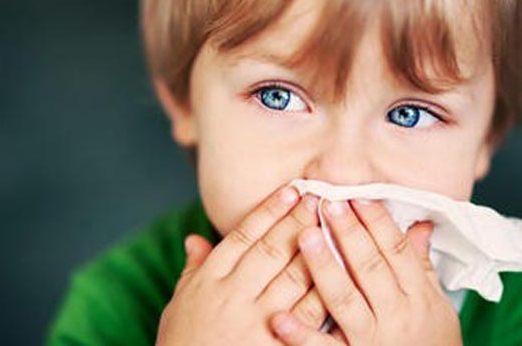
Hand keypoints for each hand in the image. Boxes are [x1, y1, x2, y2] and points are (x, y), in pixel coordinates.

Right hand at [155, 184, 328, 344]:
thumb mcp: (179, 305)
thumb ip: (192, 270)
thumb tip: (195, 238)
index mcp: (209, 280)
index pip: (243, 235)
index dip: (269, 210)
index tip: (292, 190)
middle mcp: (232, 295)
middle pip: (273, 248)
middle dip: (300, 219)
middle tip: (323, 195)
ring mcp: (254, 322)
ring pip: (294, 276)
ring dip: (318, 248)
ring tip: (337, 225)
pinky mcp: (274, 345)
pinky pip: (306, 316)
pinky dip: (324, 292)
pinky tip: (343, 273)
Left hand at [269, 198, 461, 345]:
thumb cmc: (432, 344)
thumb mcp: (437, 305)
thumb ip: (422, 266)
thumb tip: (420, 225)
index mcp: (417, 296)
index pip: (396, 250)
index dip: (377, 221)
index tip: (358, 195)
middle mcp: (395, 315)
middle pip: (369, 267)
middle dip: (348, 232)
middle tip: (326, 202)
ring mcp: (371, 340)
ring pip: (345, 299)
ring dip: (324, 267)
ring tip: (305, 236)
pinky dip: (301, 335)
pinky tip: (279, 317)